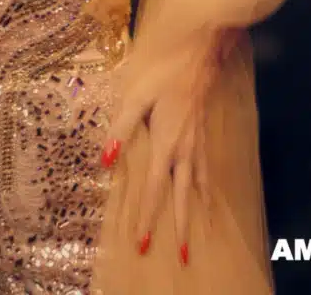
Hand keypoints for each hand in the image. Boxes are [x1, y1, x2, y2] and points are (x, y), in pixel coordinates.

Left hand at [103, 29, 241, 261]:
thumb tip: (105, 160)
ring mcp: (197, 142)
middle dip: (180, 227)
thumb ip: (120, 127)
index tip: (142, 242)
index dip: (147, 216)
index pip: (154, 188)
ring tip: (199, 236)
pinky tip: (205, 195)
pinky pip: (205, 171)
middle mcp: (185, 149)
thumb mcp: (134, 95)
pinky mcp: (203, 134)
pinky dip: (206, 190)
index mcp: (166, 143)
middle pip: (183, 196)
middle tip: (182, 257)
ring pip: (198, 186)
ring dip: (196, 213)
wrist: (198, 53)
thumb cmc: (162, 71)